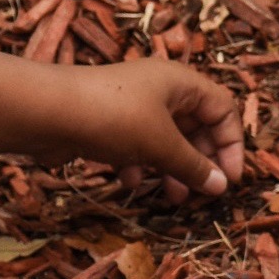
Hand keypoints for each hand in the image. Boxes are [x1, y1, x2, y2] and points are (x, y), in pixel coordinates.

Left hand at [33, 58, 245, 203]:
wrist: (46, 112)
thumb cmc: (113, 118)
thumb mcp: (161, 145)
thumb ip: (193, 166)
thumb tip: (221, 186)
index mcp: (180, 82)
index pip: (222, 108)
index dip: (231, 144)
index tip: (229, 179)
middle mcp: (158, 89)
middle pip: (195, 125)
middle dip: (200, 160)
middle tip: (202, 192)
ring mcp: (131, 105)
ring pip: (165, 138)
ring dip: (172, 168)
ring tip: (173, 197)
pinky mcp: (107, 122)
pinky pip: (135, 144)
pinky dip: (138, 164)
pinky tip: (128, 182)